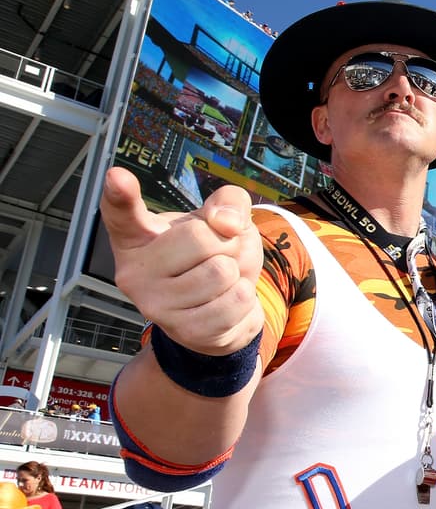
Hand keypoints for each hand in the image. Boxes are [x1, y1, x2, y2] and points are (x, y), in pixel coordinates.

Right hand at [101, 167, 263, 355]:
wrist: (222, 312)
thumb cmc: (213, 257)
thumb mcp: (223, 219)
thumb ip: (230, 201)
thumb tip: (225, 222)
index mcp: (136, 237)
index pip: (122, 213)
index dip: (119, 194)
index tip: (117, 178)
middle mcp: (134, 272)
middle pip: (202, 238)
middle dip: (226, 244)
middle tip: (216, 257)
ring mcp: (155, 306)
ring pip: (223, 271)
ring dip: (237, 274)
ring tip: (221, 281)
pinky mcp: (184, 331)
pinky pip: (238, 300)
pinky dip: (245, 298)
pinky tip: (227, 303)